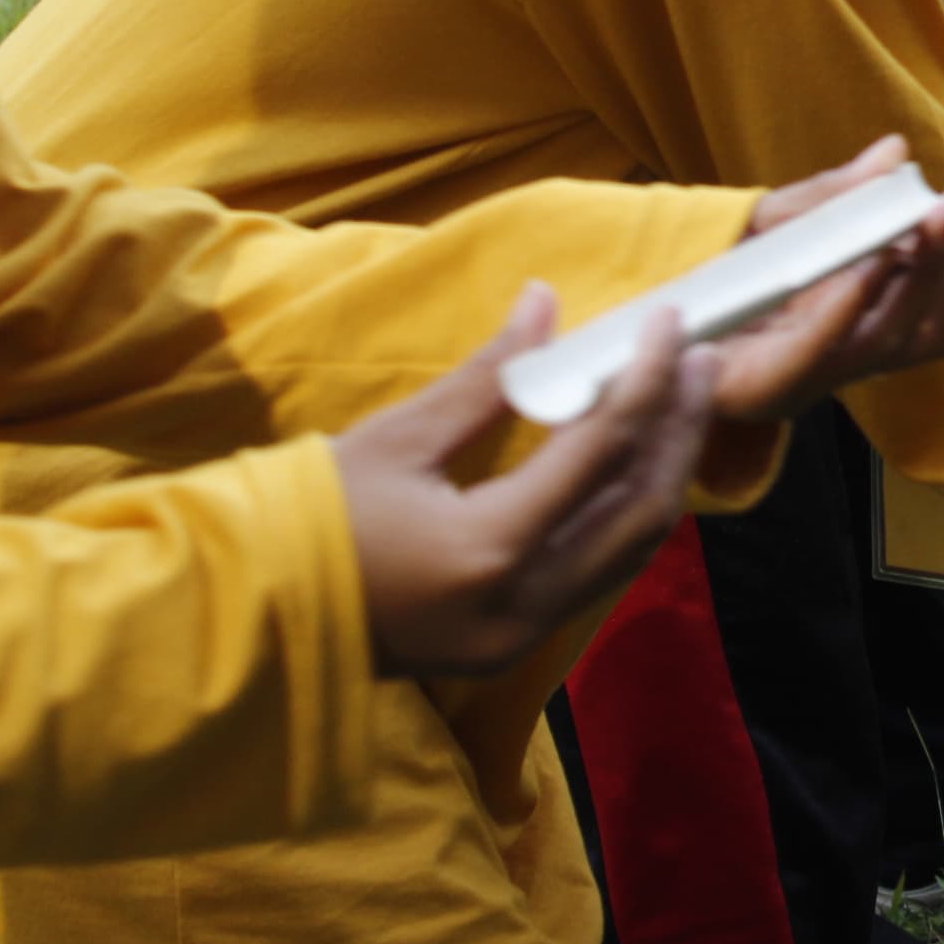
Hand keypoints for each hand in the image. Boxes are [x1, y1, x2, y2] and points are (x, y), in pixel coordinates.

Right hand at [336, 286, 722, 678]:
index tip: (670, 325)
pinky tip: (630, 458)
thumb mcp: (397, 438)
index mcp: (491, 550)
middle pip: (641, 509)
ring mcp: (520, 635)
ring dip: (660, 471)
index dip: (646, 379)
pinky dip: (623, 511)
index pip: (601, 451)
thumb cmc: (306, 520)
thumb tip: (544, 301)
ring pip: (629, 549)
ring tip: (678, 399)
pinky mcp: (511, 642)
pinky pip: (596, 571)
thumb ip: (486, 378)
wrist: (246, 617)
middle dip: (678, 429)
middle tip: (697, 358)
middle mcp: (522, 605)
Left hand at [710, 139, 943, 421]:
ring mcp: (822, 372)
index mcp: (873, 310)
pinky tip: (873, 263)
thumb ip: (838, 194)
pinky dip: (857, 302)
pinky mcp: (775, 384)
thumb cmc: (719, 285)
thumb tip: (897, 151)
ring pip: (905, 336)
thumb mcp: (781, 223)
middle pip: (943, 318)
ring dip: (926, 277)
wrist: (647, 336)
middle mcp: (860, 348)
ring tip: (935, 221)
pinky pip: (829, 345)